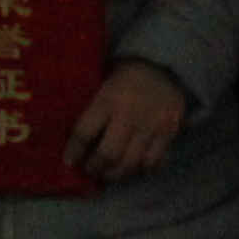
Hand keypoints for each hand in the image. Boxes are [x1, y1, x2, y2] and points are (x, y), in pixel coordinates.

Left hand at [68, 61, 192, 183]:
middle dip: (95, 168)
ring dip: (116, 174)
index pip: (84, 133)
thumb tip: (74, 142)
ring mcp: (152, 125)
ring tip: (109, 173)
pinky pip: (154, 161)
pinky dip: (142, 168)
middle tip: (91, 170)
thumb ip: (92, 111)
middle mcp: (130, 114)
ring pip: (131, 163)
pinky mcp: (169, 131)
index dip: (74, 152)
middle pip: (108, 154)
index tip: (69, 162)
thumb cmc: (125, 78)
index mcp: (108, 99)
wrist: (163, 65)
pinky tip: (135, 167)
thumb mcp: (104, 85)